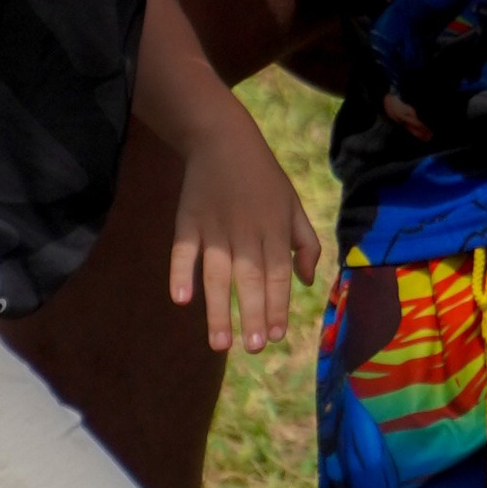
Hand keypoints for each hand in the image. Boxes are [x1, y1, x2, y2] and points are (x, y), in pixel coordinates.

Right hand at [168, 94, 322, 353]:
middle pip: (250, 279)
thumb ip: (305, 243)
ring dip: (218, 309)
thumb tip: (306, 282)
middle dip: (252, 314)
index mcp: (275, 229)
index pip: (278, 274)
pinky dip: (180, 274)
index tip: (275, 336)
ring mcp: (214, 228)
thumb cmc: (263, 177)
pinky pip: (182, 251)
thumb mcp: (293, 204)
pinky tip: (181, 300)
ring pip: (217, 274)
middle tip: (252, 348)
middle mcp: (246, 232)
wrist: (222, 139)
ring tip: (220, 343)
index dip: (277, 305)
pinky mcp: (188, 222)